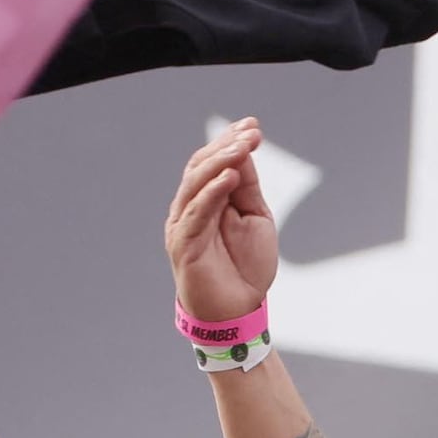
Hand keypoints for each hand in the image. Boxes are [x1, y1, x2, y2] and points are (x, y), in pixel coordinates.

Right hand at [164, 122, 283, 323]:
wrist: (237, 312)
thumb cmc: (245, 267)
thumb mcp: (254, 218)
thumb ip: (246, 188)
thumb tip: (244, 151)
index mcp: (205, 200)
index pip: (212, 162)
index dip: (230, 141)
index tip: (253, 125)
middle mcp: (189, 208)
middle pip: (200, 166)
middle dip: (227, 146)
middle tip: (252, 132)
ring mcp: (183, 225)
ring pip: (195, 183)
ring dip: (221, 161)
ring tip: (244, 147)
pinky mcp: (183, 244)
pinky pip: (196, 212)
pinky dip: (212, 192)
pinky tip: (230, 176)